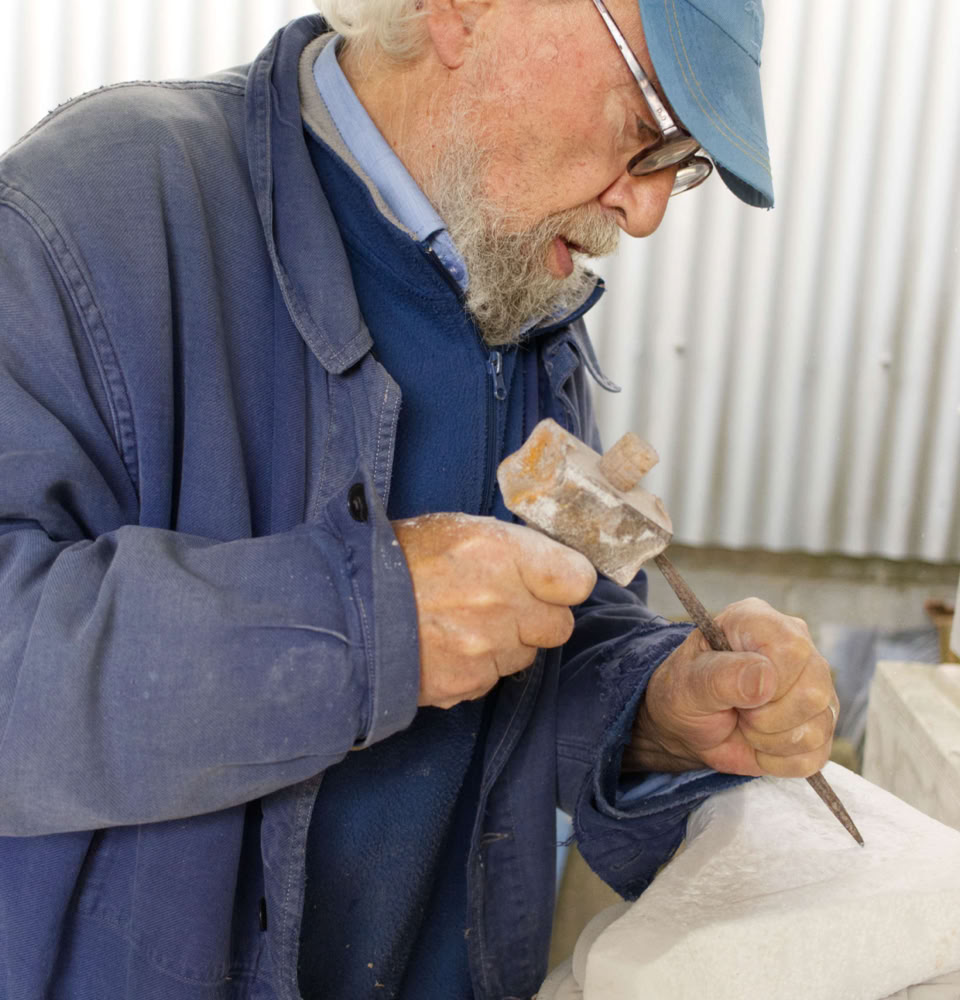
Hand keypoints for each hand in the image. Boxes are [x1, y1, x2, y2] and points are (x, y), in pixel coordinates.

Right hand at [393, 514, 596, 708]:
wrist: (338, 610)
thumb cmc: (391, 560)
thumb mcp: (453, 529)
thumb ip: (506, 548)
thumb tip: (540, 563)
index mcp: (499, 554)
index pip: (576, 579)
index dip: (564, 580)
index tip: (552, 579)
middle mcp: (500, 603)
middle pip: (558, 624)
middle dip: (537, 615)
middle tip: (504, 603)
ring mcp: (485, 649)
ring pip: (526, 655)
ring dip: (507, 642)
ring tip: (465, 624)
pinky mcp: (466, 683)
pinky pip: (492, 678)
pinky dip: (478, 667)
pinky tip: (447, 647)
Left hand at [623, 598, 837, 777]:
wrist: (688, 726)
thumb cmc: (685, 693)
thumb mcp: (688, 683)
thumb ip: (721, 676)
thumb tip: (766, 679)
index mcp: (761, 622)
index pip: (793, 650)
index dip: (768, 682)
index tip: (735, 693)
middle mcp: (798, 648)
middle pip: (814, 693)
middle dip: (766, 718)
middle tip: (737, 711)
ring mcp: (816, 686)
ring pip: (817, 729)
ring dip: (769, 741)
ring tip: (745, 723)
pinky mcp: (821, 723)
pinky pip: (815, 756)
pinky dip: (778, 760)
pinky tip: (759, 742)